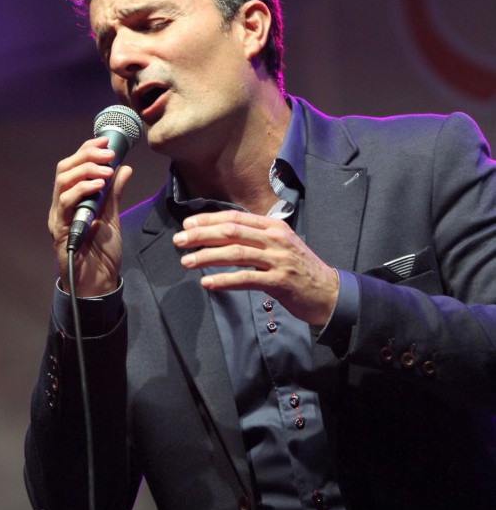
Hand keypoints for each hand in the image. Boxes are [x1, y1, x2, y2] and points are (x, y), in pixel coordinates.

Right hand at [48, 136, 131, 295]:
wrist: (99, 283)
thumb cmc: (102, 253)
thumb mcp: (113, 217)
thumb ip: (115, 194)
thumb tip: (125, 168)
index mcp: (74, 200)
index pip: (75, 166)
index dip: (87, 149)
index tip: (106, 140)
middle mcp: (62, 205)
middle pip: (64, 169)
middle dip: (87, 155)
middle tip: (109, 153)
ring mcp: (59, 217)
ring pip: (62, 182)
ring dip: (86, 171)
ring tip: (106, 170)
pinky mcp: (60, 230)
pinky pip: (66, 203)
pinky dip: (82, 190)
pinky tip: (98, 186)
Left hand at [173, 210, 338, 325]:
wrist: (329, 292)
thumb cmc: (300, 269)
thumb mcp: (281, 244)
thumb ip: (257, 237)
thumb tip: (223, 234)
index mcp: (273, 226)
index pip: (235, 217)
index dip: (208, 220)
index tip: (187, 224)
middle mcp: (275, 238)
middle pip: (231, 231)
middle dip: (201, 235)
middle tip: (179, 240)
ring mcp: (278, 260)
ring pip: (235, 253)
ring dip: (207, 256)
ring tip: (186, 261)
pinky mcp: (279, 282)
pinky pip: (246, 279)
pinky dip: (224, 280)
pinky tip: (207, 283)